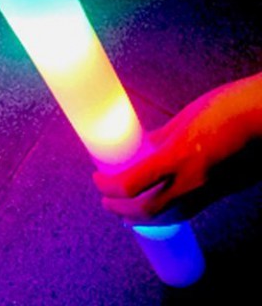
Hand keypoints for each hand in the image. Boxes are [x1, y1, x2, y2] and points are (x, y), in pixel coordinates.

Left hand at [93, 73, 261, 223]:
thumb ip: (161, 137)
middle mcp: (192, 182)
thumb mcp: (185, 117)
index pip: (131, 184)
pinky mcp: (223, 194)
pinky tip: (159, 202)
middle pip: (146, 212)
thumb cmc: (228, 107)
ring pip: (169, 218)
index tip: (97, 178)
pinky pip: (188, 211)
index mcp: (178, 157)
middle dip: (120, 210)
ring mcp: (210, 192)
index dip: (108, 186)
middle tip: (106, 199)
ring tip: (126, 207)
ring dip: (142, 217)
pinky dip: (167, 212)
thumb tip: (141, 146)